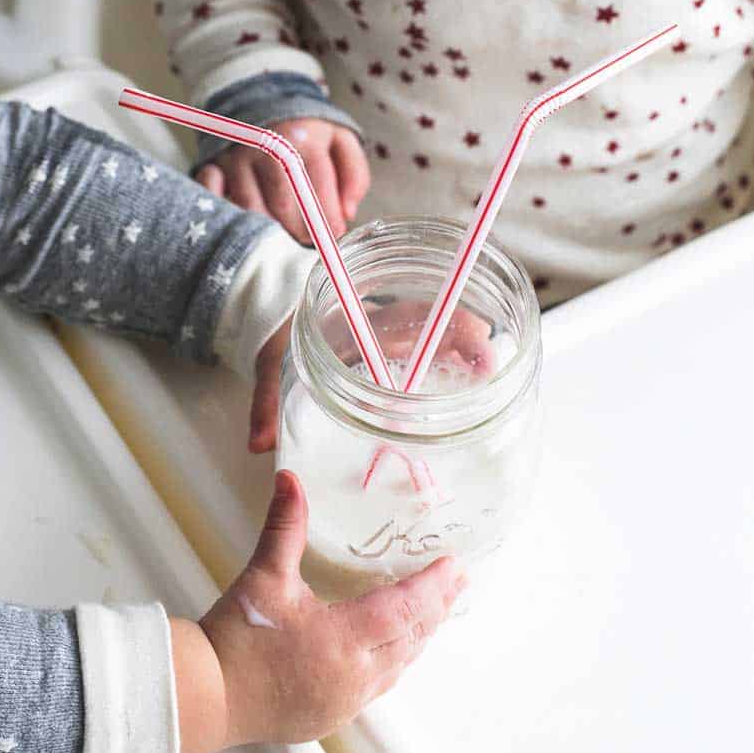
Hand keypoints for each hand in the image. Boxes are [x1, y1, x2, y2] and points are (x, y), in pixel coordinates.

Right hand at [171, 470, 463, 752]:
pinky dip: (394, 661)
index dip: (433, 586)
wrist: (205, 696)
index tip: (454, 566)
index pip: (404, 609)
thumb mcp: (264, 577)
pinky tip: (394, 649)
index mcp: (342, 640)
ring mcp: (346, 701)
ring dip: (418, 636)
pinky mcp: (332, 716)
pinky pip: (379, 686)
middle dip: (437, 608)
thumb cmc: (235, 640)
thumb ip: (285, 527)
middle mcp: (354, 676)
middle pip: (411, 638)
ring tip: (434, 612)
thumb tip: (291, 481)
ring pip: (399, 666)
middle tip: (457, 582)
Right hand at [199, 118, 369, 243]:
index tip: (333, 235)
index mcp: (302, 137)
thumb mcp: (340, 140)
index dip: (326, 220)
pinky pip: (218, 202)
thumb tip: (347, 214)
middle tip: (307, 241)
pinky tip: (248, 227)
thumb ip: (354, 175)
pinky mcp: (214, 166)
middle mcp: (266, 145)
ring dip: (269, 232)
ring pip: (250, 210)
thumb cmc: (306, 130)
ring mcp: (236, 157)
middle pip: (282, 205)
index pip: (317, 189)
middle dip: (298, 232)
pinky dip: (232, 219)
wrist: (262, 100)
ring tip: (284, 238)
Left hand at [246, 299, 492, 458]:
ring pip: (438, 334)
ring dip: (466, 350)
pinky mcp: (392, 347)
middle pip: (437, 323)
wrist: (273, 307)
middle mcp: (380, 323)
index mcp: (357, 319)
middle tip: (495, 367)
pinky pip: (430, 347)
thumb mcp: (270, 364)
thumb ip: (266, 402)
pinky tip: (472, 382)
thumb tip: (258, 445)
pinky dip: (453, 359)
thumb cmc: (276, 333)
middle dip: (469, 338)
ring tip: (493, 377)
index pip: (411, 315)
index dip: (448, 326)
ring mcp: (390, 334)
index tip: (477, 337)